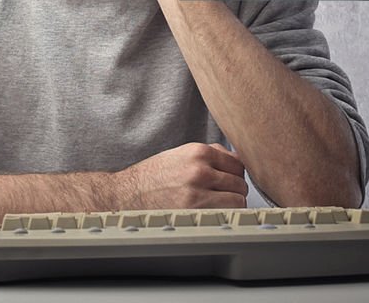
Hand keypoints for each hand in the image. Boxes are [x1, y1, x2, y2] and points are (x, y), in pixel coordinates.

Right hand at [112, 142, 247, 210]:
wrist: (128, 194)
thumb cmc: (154, 176)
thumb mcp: (180, 154)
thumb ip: (209, 154)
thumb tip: (235, 158)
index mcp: (197, 152)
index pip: (237, 163)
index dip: (235, 174)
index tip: (230, 181)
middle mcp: (200, 169)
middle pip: (240, 182)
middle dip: (234, 190)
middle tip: (222, 195)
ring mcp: (198, 192)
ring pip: (238, 200)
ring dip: (231, 204)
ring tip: (218, 206)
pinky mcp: (194, 212)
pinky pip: (225, 215)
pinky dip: (224, 216)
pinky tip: (212, 214)